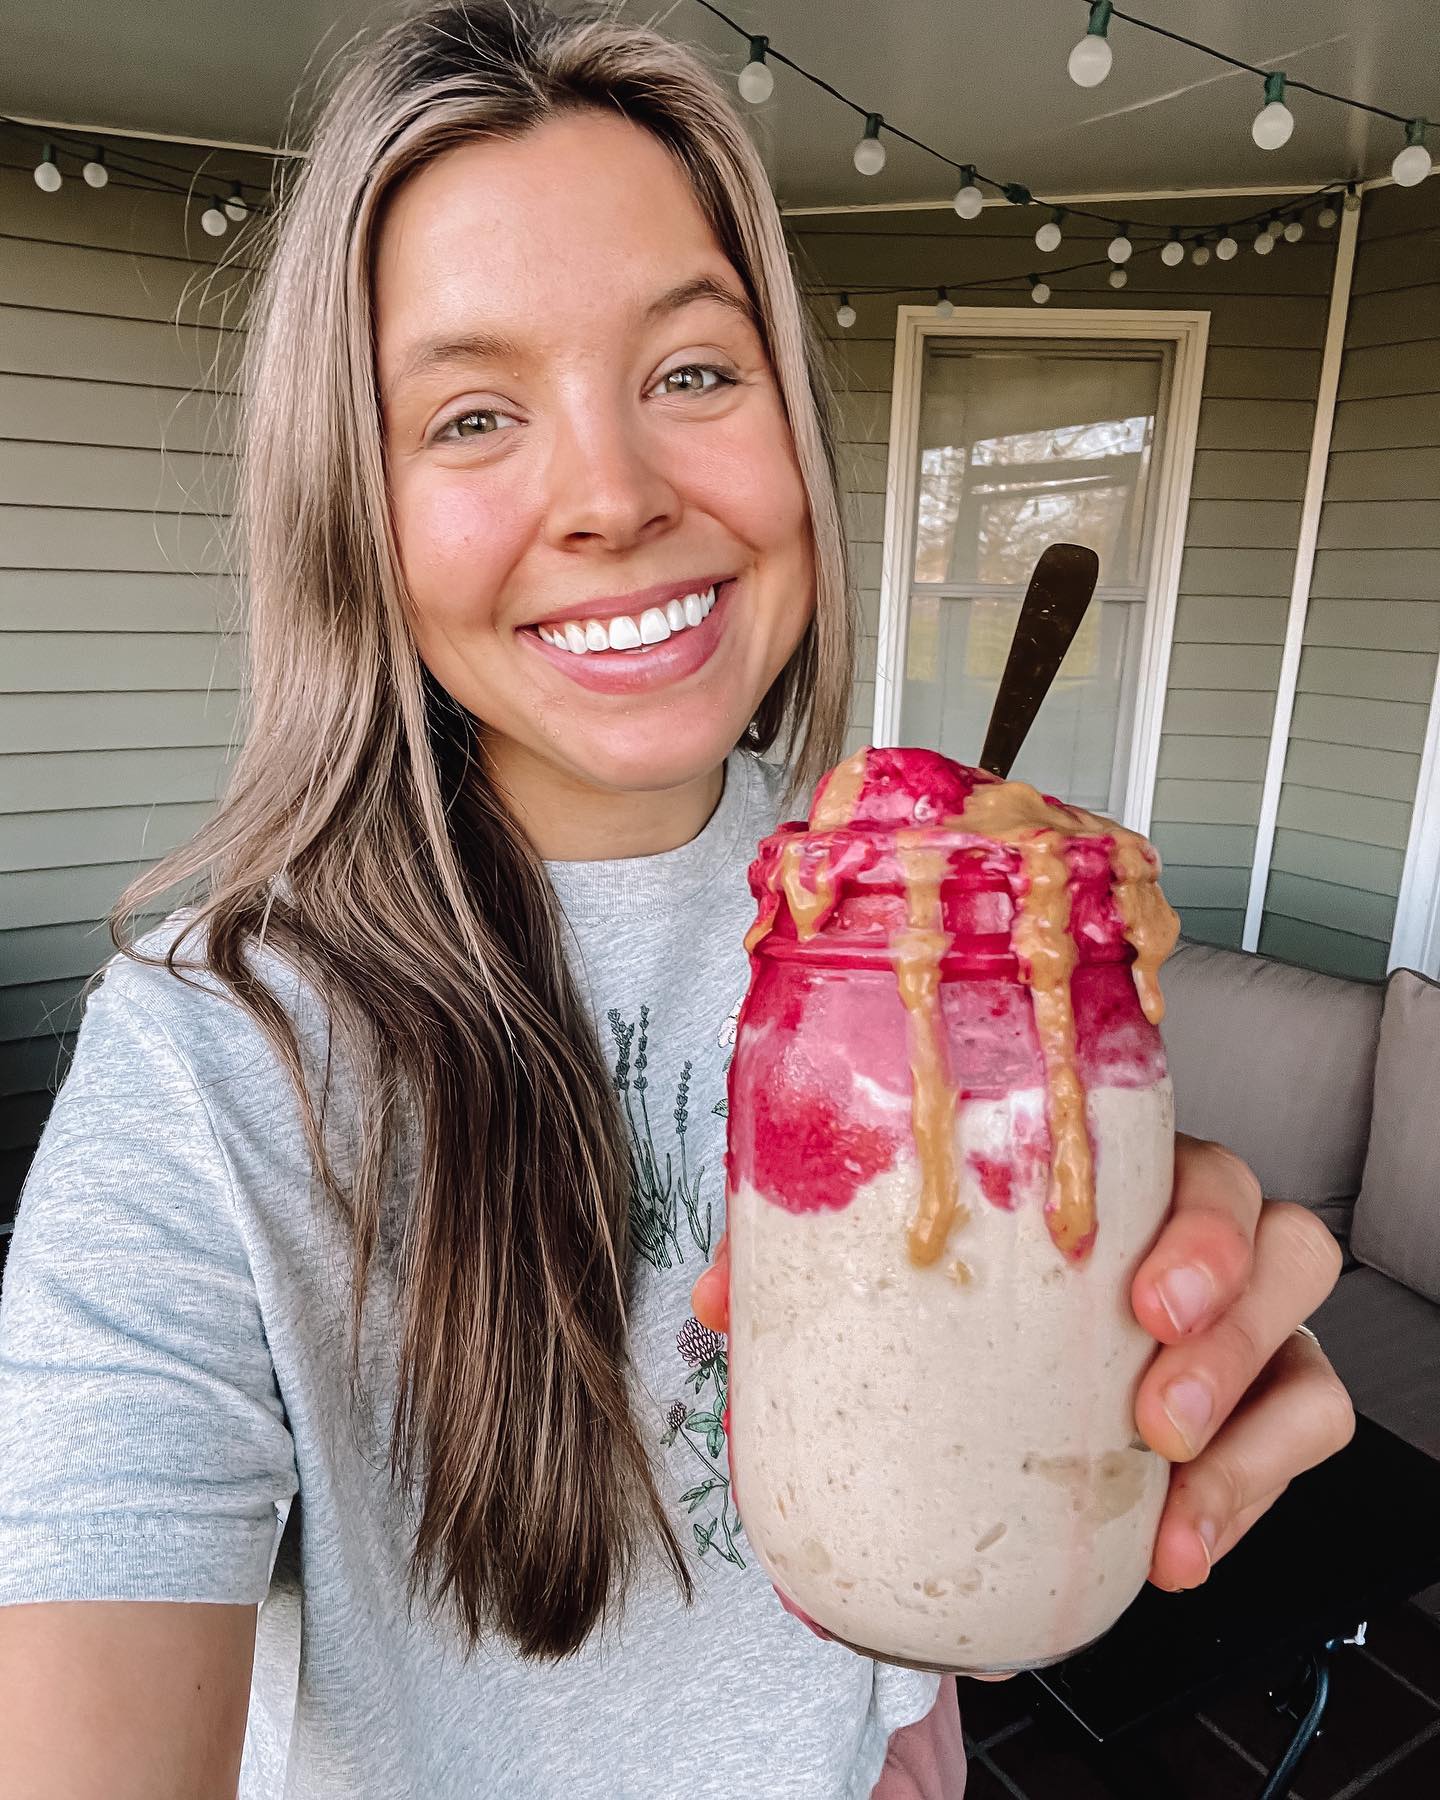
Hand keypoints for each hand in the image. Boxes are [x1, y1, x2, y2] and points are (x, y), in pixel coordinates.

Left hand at [690, 1136, 1356, 1602]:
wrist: (975, 1405)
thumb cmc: (949, 1293)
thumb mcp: (881, 1265)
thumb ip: (806, 1261)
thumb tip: (721, 1294)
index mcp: (1113, 1180)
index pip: (1190, 1157)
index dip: (1191, 1217)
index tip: (1135, 1289)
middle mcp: (1190, 1246)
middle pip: (1276, 1240)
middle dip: (1231, 1314)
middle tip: (1153, 1386)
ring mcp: (1234, 1335)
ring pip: (1304, 1344)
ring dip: (1249, 1413)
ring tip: (1166, 1469)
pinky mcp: (1252, 1419)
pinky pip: (1296, 1439)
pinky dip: (1248, 1496)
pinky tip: (1176, 1545)